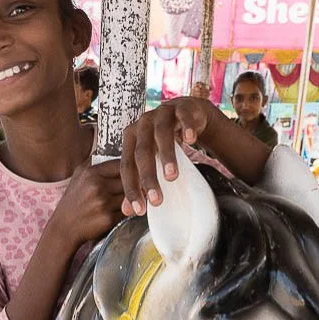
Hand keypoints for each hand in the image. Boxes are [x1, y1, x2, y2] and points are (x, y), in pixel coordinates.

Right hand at [51, 160, 125, 246]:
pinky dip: (127, 211)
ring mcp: (103, 203)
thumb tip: (113, 152)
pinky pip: (128, 211)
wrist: (64, 228)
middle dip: (132, 185)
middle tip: (134, 188)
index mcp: (91, 173)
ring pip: (130, 196)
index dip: (129, 169)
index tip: (132, 173)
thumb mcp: (78, 176)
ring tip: (128, 200)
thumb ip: (95, 162)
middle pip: (128, 181)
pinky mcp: (108, 218)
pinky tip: (120, 211)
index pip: (120, 164)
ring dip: (132, 199)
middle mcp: (97, 186)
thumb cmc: (73, 201)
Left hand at [120, 97, 216, 215]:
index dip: (131, 188)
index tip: (139, 210)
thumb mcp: (151, 159)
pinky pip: (184, 117)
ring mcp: (161, 113)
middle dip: (148, 177)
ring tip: (172, 176)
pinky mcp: (181, 107)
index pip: (127, 166)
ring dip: (166, 155)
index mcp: (131, 138)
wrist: (186, 113)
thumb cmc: (164, 141)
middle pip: (142, 152)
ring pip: (161, 134)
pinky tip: (191, 141)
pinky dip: (187, 128)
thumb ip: (140, 181)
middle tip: (156, 200)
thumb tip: (128, 212)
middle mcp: (142, 125)